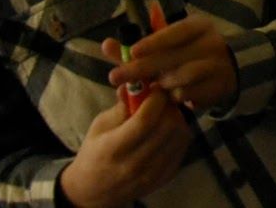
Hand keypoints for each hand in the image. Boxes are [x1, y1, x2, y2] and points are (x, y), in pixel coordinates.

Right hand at [57, 88, 191, 207]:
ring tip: (166, 113)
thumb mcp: (99, 126)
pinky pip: (182, 149)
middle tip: (162, 99)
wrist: (93, 192)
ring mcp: (152, 174)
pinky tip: (168, 129)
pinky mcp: (164, 178)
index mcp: (114, 149)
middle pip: (167, 127)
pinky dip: (179, 134)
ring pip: (180, 136)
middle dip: (168, 106)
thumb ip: (121, 106)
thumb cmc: (94, 153)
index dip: (156, 99)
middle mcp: (135, 164)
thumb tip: (137, 83)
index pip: (145, 120)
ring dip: (177, 119)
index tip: (156, 87)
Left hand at [105, 14, 237, 113]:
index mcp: (199, 26)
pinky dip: (176, 96)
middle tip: (116, 77)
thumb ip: (137, 48)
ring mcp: (218, 65)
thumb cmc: (187, 54)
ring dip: (162, 84)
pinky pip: (190, 94)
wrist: (224, 71)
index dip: (154, 42)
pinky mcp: (219, 86)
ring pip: (182, 76)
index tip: (132, 52)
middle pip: (173, 56)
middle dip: (142, 68)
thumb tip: (106, 45)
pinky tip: (168, 97)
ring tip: (152, 88)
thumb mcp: (166, 46)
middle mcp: (211, 42)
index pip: (176, 32)